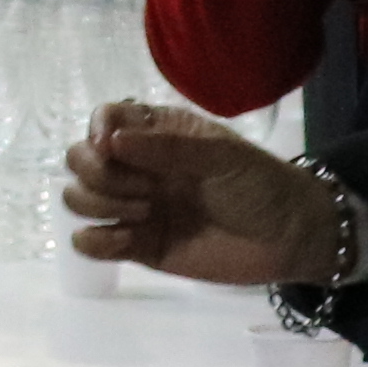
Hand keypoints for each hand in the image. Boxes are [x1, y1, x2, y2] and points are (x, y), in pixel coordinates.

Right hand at [58, 99, 330, 284]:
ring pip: (78, 198)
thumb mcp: (222, 156)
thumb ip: (168, 147)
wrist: (289, 239)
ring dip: (99, 204)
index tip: (113, 147)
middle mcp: (139, 167)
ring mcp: (134, 207)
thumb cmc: (260, 185)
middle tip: (144, 190)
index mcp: (159, 134)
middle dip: (99, 173)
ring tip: (144, 215)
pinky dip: (95, 241)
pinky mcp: (137, 247)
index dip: (99, 130)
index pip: (106, 119)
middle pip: (80, 159)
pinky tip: (128, 240)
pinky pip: (91, 242)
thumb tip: (110, 141)